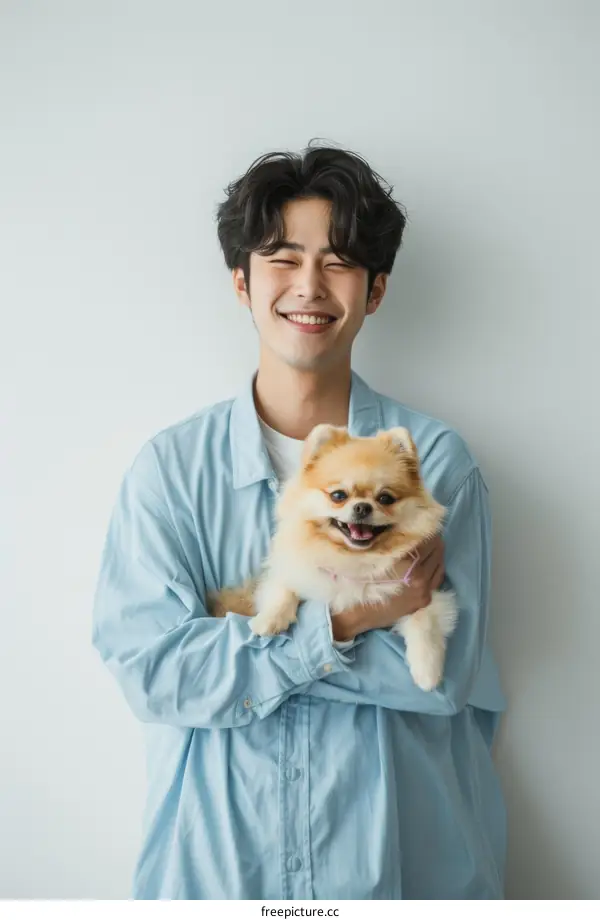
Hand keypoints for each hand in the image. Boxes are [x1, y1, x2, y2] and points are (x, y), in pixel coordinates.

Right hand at [331, 533, 445, 641]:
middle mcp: (419, 576)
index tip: (423, 521)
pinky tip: (430, 562)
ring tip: (429, 545)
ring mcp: (423, 589)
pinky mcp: (424, 599)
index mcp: (406, 562)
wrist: (356, 614)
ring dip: (436, 552)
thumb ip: (389, 542)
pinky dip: (436, 567)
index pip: (427, 538)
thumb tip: (400, 525)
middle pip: (436, 549)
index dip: (426, 527)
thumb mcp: (371, 557)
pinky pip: (438, 577)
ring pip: (439, 562)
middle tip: (426, 531)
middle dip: (433, 538)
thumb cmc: (358, 582)